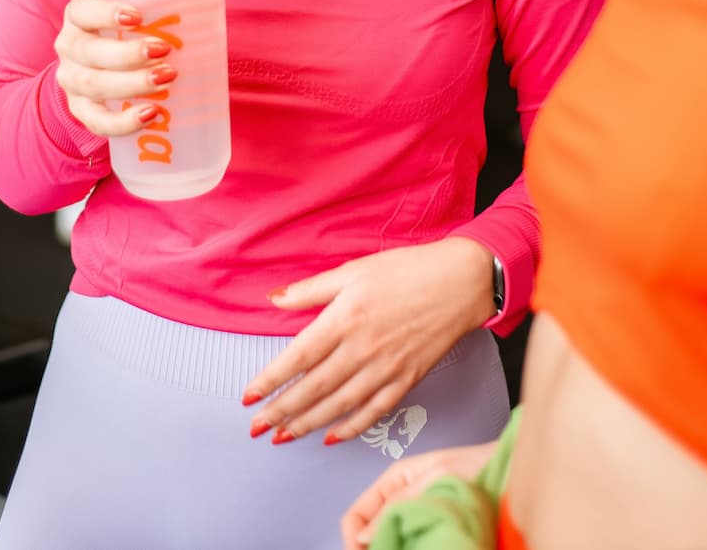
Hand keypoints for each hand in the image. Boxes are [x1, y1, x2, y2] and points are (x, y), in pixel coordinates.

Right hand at [54, 0, 175, 138]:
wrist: (103, 64)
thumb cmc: (129, 29)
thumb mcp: (137, 8)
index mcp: (78, 16)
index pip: (82, 11)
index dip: (105, 14)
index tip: (138, 17)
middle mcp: (69, 47)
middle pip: (89, 51)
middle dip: (128, 54)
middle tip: (164, 50)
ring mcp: (72, 81)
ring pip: (94, 85)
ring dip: (132, 84)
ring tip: (167, 78)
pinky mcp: (81, 110)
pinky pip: (97, 121)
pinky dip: (123, 122)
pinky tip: (150, 113)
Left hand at [243, 239, 494, 443]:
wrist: (459, 282)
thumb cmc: (404, 270)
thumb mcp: (353, 269)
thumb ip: (311, 289)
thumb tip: (272, 298)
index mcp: (345, 318)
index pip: (298, 357)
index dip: (271, 380)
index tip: (248, 396)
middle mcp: (362, 349)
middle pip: (314, 388)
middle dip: (281, 410)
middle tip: (256, 428)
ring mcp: (386, 369)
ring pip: (340, 405)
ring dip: (308, 424)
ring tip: (282, 436)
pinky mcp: (407, 380)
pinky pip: (374, 411)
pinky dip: (351, 428)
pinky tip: (331, 436)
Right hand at [340, 440, 497, 547]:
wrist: (511, 470)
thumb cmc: (477, 465)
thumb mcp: (435, 478)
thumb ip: (399, 503)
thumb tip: (362, 534)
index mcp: (394, 481)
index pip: (357, 514)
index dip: (352, 539)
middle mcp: (401, 500)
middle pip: (370, 533)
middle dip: (373, 548)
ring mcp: (417, 517)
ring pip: (390, 541)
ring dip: (391, 549)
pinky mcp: (433, 531)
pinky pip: (411, 545)